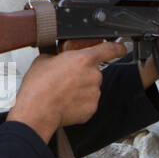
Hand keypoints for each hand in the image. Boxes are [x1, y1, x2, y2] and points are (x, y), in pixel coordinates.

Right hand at [8, 41, 127, 141]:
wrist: (37, 110)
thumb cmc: (38, 86)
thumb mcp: (44, 60)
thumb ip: (58, 56)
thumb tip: (58, 58)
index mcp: (84, 59)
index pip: (109, 49)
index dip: (117, 48)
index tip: (121, 48)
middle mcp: (93, 75)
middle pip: (93, 72)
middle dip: (82, 75)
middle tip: (66, 79)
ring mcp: (94, 93)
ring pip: (90, 88)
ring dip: (80, 89)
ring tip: (62, 93)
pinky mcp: (91, 109)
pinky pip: (88, 103)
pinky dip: (79, 103)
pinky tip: (65, 103)